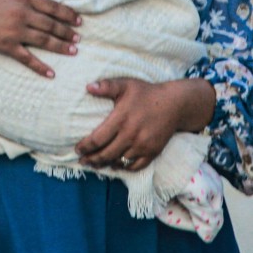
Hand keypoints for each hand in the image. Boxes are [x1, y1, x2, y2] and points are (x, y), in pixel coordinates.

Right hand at [0, 0, 80, 77]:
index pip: (52, 6)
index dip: (67, 14)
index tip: (78, 20)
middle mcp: (22, 15)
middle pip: (51, 24)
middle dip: (67, 31)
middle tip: (78, 37)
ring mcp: (15, 32)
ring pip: (44, 40)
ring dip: (60, 47)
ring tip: (73, 51)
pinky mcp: (7, 46)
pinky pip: (26, 58)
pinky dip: (40, 67)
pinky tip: (51, 74)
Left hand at [75, 77, 214, 170]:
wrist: (175, 104)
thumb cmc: (146, 93)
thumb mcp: (126, 84)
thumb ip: (107, 86)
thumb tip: (88, 87)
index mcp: (121, 119)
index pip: (98, 139)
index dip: (85, 146)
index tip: (77, 149)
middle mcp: (131, 135)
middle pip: (106, 154)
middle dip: (92, 159)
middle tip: (82, 161)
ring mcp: (143, 145)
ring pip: (119, 161)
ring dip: (106, 164)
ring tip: (95, 164)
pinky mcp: (153, 152)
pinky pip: (136, 166)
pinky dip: (124, 167)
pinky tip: (116, 165)